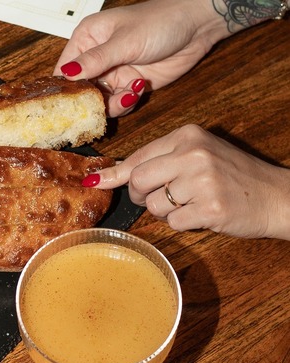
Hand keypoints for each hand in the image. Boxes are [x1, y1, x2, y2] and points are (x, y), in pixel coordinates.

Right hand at [53, 0, 227, 116]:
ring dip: (112, 104)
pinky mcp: (129, 84)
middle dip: (90, 101)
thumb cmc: (161, 21)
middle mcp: (96, 57)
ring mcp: (113, 72)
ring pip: (98, 101)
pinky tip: (139, 89)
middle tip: (105, 103)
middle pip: (79, 90)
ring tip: (130, 92)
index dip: (64, 89)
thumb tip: (67, 74)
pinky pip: (118, 103)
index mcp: (87, 39)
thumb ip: (95, 60)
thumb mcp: (125, 42)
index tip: (70, 105)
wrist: (197, 26)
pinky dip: (126, 103)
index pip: (63, 70)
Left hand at [84, 124, 289, 238]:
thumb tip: (108, 175)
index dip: (114, 174)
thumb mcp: (197, 155)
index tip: (94, 182)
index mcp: (187, 136)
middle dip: (141, 195)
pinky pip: (173, 223)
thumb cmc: (231, 176)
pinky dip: (182, 223)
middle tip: (160, 197)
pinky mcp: (210, 207)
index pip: (138, 157)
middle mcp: (193, 154)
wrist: (276, 195)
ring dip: (165, 211)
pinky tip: (201, 214)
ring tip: (190, 203)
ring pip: (154, 205)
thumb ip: (158, 161)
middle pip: (138, 181)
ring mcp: (202, 181)